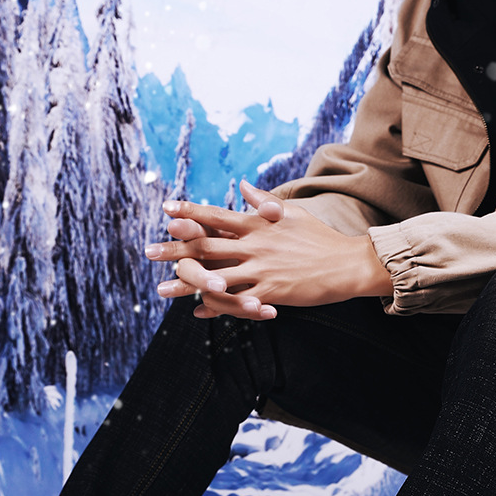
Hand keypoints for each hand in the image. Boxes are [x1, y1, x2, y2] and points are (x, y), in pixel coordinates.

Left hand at [146, 180, 391, 320]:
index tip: (166, 209)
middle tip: (148, 252)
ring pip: (214, 276)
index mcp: (258, 222)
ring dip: (185, 283)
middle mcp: (254, 244)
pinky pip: (235, 301)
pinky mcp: (269, 292)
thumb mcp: (292, 212)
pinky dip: (215, 306)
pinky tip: (198, 310)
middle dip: (174, 248)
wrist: (347, 264)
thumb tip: (243, 185)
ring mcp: (261, 269)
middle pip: (206, 245)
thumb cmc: (320, 238)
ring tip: (161, 289)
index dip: (189, 211)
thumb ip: (264, 201)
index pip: (216, 214)